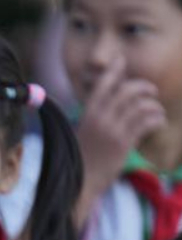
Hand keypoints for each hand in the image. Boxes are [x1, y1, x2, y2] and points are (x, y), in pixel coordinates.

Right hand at [74, 54, 166, 214]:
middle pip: (126, 91)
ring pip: (140, 106)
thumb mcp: (83, 130)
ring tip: (157, 109)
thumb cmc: (81, 156)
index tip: (121, 60)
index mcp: (87, 113)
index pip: (102, 85)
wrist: (81, 180)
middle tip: (151, 90)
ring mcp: (113, 130)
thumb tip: (108, 100)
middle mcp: (100, 118)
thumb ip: (94, 114)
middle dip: (143, 87)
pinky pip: (146, 123)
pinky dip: (156, 119)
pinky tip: (158, 122)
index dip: (113, 70)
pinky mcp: (124, 143)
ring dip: (153, 105)